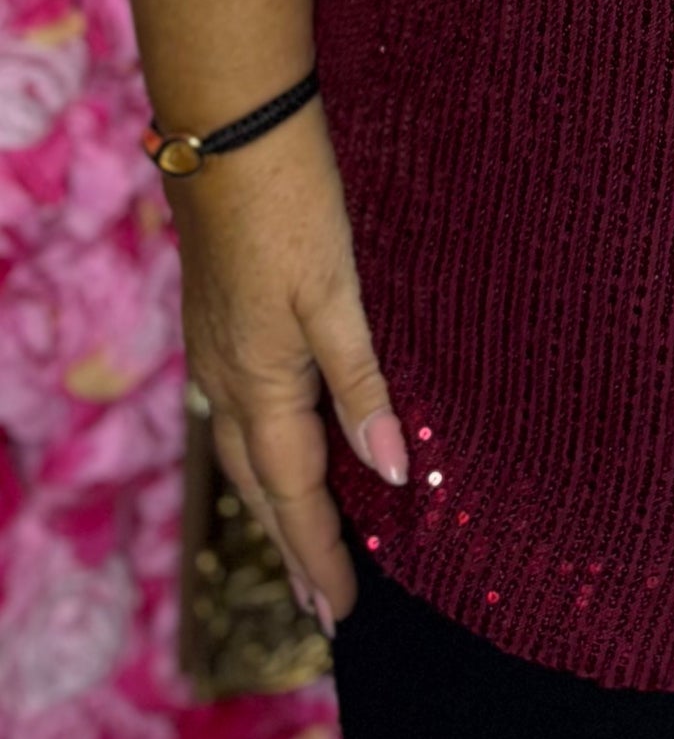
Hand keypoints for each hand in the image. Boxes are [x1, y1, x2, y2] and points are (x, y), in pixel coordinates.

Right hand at [172, 95, 404, 632]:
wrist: (232, 127)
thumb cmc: (292, 202)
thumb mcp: (337, 293)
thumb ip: (362, 384)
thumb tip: (390, 473)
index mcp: (259, 382)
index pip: (294, 494)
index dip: (322, 553)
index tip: (345, 612)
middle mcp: (228, 377)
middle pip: (263, 485)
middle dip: (295, 546)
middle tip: (326, 603)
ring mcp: (218, 347)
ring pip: (251, 448)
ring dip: (279, 501)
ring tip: (308, 542)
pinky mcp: (221, 317)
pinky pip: (245, 408)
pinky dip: (269, 447)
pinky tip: (287, 443)